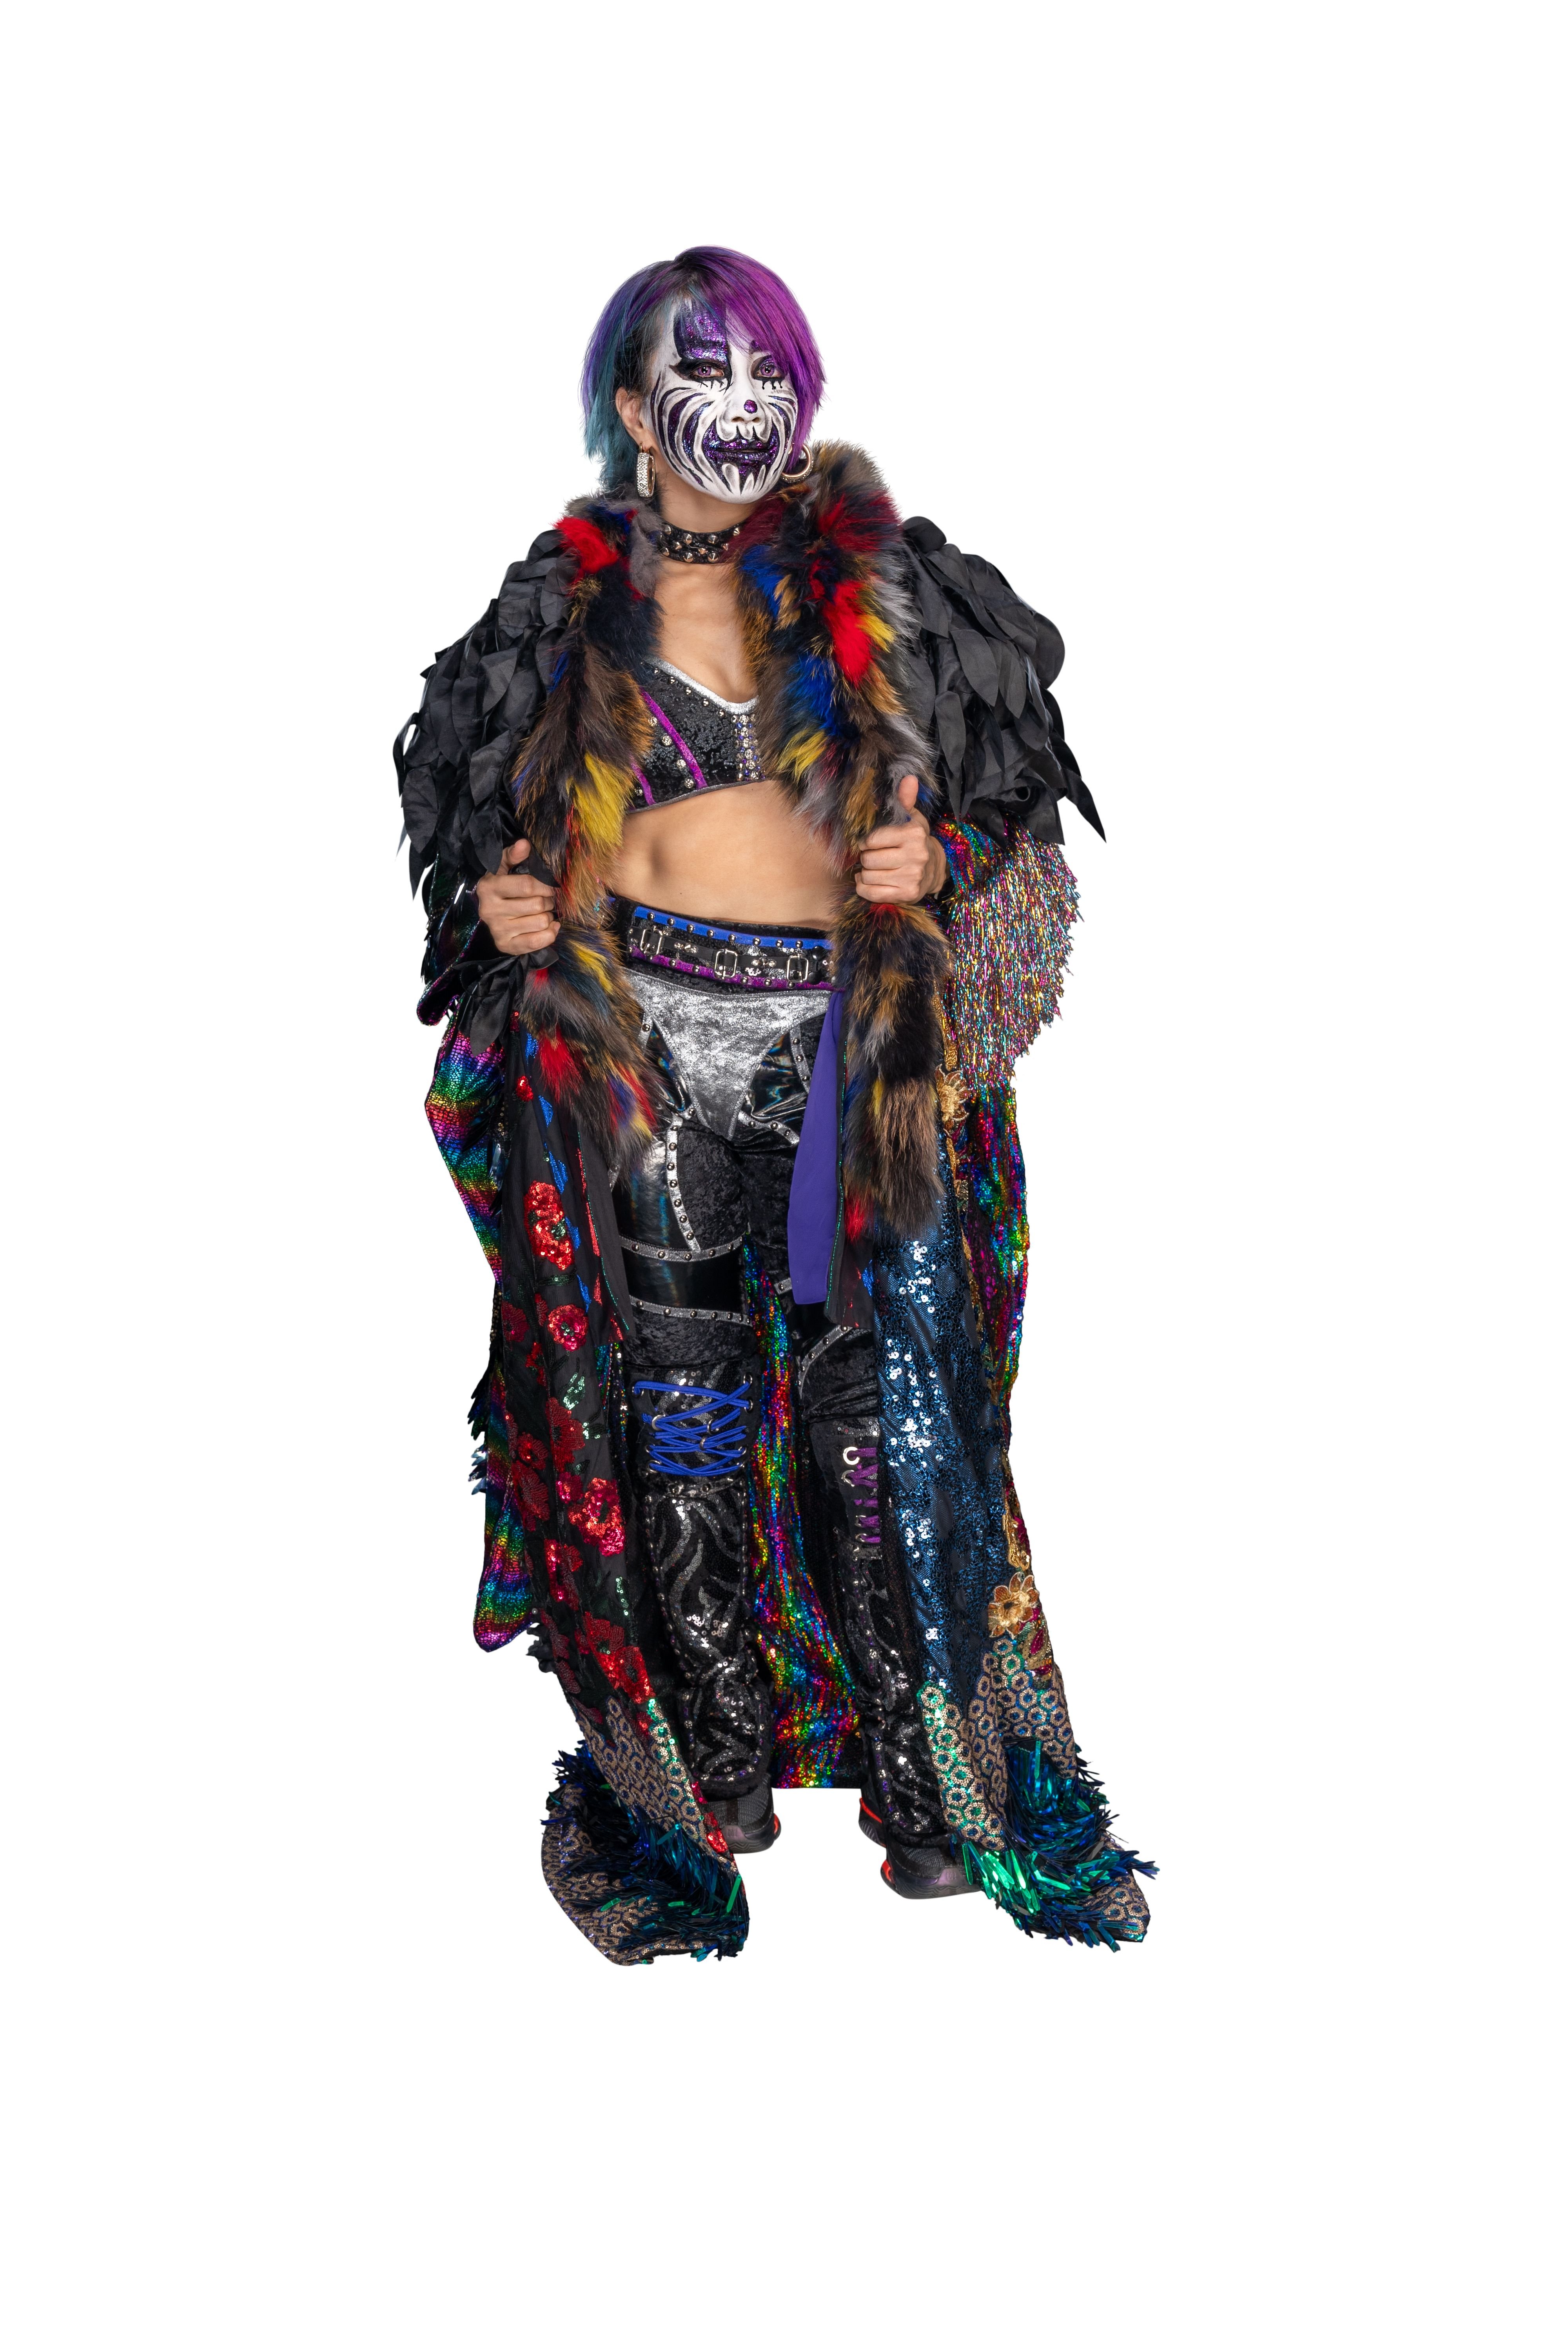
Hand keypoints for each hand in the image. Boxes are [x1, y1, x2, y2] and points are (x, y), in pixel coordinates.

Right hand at [473, 840, 558, 954]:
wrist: (490, 913)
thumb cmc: (502, 887)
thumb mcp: (503, 867)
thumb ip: (513, 855)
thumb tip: (524, 844)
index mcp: (489, 888)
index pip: (527, 885)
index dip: (545, 886)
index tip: (550, 887)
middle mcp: (490, 910)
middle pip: (536, 905)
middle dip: (548, 901)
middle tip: (547, 900)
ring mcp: (497, 930)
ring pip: (540, 923)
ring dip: (548, 917)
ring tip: (543, 912)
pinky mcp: (506, 945)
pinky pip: (537, 942)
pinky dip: (550, 933)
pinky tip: (549, 926)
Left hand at [855, 776, 946, 903]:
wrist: (933, 869)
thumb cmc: (914, 841)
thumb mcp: (910, 819)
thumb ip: (904, 800)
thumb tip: (908, 777)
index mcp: (913, 833)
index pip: (872, 839)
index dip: (865, 841)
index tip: (869, 843)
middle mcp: (915, 855)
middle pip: (868, 859)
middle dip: (865, 858)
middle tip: (872, 857)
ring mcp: (912, 876)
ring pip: (868, 876)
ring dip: (865, 873)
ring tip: (873, 869)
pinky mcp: (907, 894)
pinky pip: (872, 893)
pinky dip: (865, 888)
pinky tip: (869, 881)